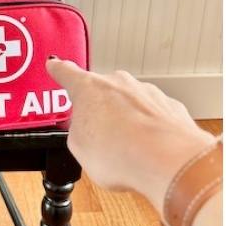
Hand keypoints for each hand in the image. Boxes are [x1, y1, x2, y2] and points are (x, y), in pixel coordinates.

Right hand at [46, 58, 215, 210]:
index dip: (59, 70)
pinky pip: (151, 118)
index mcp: (89, 88)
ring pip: (129, 107)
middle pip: (102, 95)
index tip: (55, 65)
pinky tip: (147, 152)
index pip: (67, 73)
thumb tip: (86, 131)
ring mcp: (147, 93)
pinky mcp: (169, 107)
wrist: (168, 160)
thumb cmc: (123, 153)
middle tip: (98, 141)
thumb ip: (78, 132)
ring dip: (126, 125)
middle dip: (100, 115)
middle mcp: (120, 83)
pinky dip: (148, 132)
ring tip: (126, 152)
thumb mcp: (78, 148)